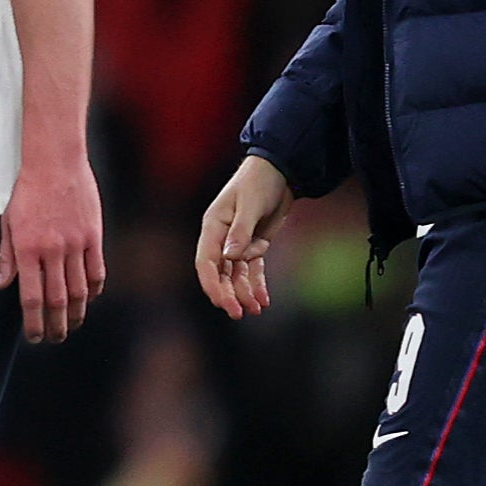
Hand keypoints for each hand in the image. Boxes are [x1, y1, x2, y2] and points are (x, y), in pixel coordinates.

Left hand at [0, 153, 105, 342]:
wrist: (55, 162)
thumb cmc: (26, 191)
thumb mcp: (8, 222)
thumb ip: (6, 256)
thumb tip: (2, 286)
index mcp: (26, 248)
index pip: (31, 298)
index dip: (33, 323)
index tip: (34, 337)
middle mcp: (52, 250)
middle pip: (56, 301)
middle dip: (55, 326)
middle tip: (54, 339)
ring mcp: (75, 244)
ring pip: (79, 292)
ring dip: (76, 314)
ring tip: (71, 325)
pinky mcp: (94, 236)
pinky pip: (97, 272)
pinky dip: (93, 290)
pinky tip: (88, 299)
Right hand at [195, 154, 294, 320]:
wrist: (279, 171)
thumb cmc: (258, 182)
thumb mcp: (250, 204)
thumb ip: (240, 231)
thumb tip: (229, 257)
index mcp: (213, 226)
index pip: (206, 261)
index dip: (212, 284)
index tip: (223, 302)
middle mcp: (222, 237)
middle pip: (220, 272)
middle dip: (228, 294)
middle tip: (240, 313)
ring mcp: (238, 242)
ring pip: (237, 274)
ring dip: (244, 292)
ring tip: (257, 309)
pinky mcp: (254, 243)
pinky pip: (253, 269)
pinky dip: (258, 284)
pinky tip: (264, 300)